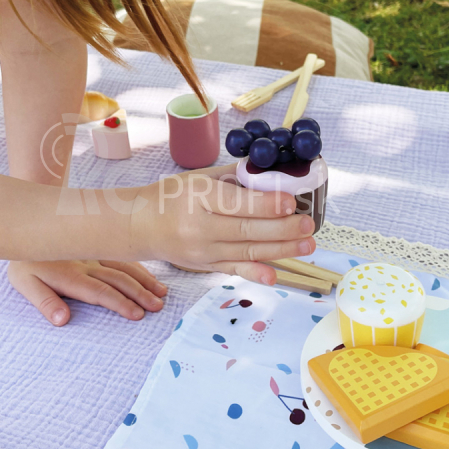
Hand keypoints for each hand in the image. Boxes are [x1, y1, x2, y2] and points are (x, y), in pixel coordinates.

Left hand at [8, 259, 167, 325]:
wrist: (27, 224)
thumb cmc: (25, 262)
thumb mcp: (24, 283)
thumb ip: (44, 302)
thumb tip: (62, 320)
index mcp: (71, 276)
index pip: (100, 292)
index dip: (119, 303)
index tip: (137, 314)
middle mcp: (87, 264)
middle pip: (118, 279)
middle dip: (140, 293)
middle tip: (158, 307)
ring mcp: (95, 254)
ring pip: (125, 266)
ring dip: (145, 280)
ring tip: (162, 294)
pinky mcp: (98, 247)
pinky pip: (123, 257)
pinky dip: (139, 267)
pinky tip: (152, 277)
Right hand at [133, 164, 314, 285]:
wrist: (141, 225)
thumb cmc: (171, 196)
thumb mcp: (198, 178)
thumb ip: (234, 177)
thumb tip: (272, 173)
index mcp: (197, 197)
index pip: (236, 203)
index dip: (265, 204)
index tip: (291, 202)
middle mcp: (198, 227)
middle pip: (246, 231)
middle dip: (282, 229)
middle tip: (308, 224)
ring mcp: (201, 251)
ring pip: (246, 251)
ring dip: (281, 249)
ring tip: (307, 244)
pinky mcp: (205, 266)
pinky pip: (234, 269)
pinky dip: (255, 273)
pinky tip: (275, 275)